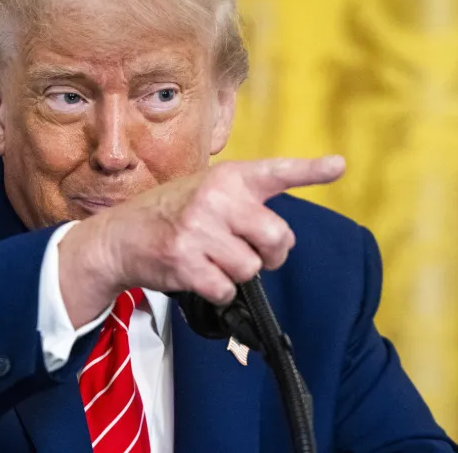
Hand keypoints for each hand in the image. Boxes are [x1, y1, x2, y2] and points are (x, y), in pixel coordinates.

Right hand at [58, 156, 345, 327]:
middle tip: (252, 255)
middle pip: (278, 238)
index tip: (338, 165)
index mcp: (227, 178)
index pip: (276, 172)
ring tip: (210, 260)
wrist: (119, 236)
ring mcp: (198, 228)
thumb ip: (242, 203)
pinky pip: (225, 290)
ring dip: (235, 274)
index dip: (311, 170)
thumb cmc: (169, 215)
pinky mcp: (184, 259)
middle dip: (271, 255)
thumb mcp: (205, 192)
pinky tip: (196, 274)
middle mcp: (215, 198)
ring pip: (250, 269)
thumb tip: (281, 238)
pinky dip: (216, 291)